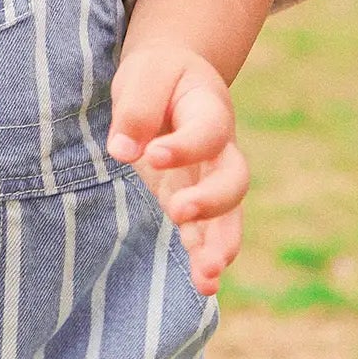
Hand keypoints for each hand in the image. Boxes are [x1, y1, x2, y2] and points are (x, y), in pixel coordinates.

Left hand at [106, 44, 249, 296]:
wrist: (173, 79)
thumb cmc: (158, 75)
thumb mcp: (145, 74)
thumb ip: (137, 109)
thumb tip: (123, 151)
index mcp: (210, 109)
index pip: (207, 131)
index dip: (184, 146)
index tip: (153, 154)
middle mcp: (220, 148)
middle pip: (233, 179)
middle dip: (211, 201)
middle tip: (178, 210)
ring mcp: (210, 178)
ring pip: (230, 215)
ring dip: (220, 245)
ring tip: (206, 275)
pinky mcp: (196, 200)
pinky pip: (208, 232)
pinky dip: (207, 257)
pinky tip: (203, 284)